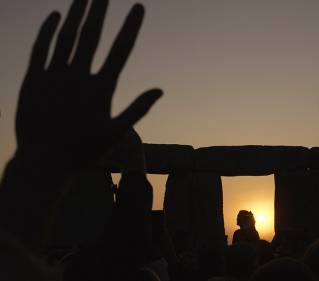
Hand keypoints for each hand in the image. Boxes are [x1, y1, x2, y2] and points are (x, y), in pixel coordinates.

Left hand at [15, 0, 161, 170]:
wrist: (43, 162)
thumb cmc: (84, 150)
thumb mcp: (116, 133)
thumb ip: (138, 109)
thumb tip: (160, 89)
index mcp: (100, 89)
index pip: (120, 50)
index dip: (131, 26)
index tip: (139, 6)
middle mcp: (77, 78)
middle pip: (90, 35)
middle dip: (99, 10)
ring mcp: (52, 77)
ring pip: (66, 37)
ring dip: (75, 13)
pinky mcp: (32, 80)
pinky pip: (40, 48)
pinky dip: (48, 30)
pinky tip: (55, 14)